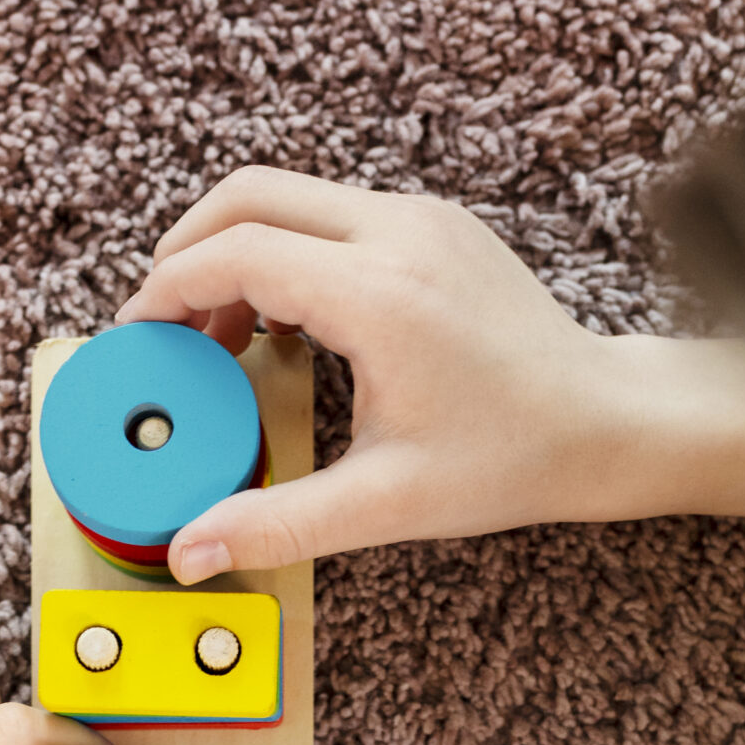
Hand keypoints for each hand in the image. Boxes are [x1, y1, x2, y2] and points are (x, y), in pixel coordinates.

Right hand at [114, 167, 744, 581]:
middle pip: (249, 193)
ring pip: (288, 195)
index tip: (139, 338)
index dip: (169, 290)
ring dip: (235, 251)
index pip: (239, 253)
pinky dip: (284, 253)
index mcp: (381, 297)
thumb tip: (189, 551)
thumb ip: (278, 523)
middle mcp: (399, 235)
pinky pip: (330, 214)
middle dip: (186, 250)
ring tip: (219, 336)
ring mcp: (420, 219)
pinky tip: (283, 326)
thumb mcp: (386, 503)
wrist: (604, 422)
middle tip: (163, 324)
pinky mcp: (434, 224)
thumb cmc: (509, 460)